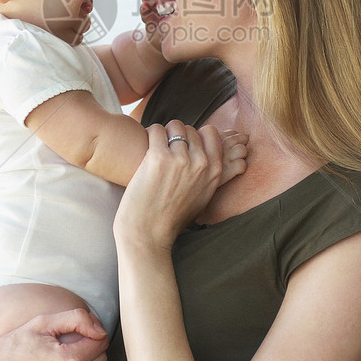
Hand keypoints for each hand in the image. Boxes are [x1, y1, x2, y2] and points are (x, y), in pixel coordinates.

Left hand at [113, 121, 245, 251]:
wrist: (148, 233)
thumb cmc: (172, 217)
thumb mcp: (203, 196)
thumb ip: (208, 173)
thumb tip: (205, 151)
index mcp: (215, 171)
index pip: (210, 132)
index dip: (195, 136)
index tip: (183, 146)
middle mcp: (201, 163)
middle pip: (190, 128)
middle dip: (176, 136)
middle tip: (164, 151)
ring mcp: (180, 159)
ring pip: (173, 126)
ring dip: (163, 134)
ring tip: (155, 149)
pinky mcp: (158, 158)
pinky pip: (156, 130)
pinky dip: (149, 135)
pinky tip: (145, 149)